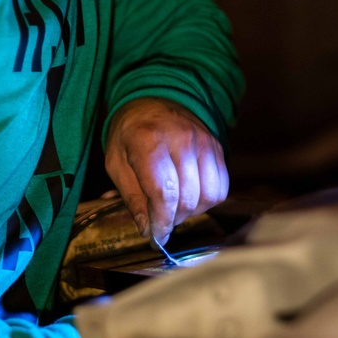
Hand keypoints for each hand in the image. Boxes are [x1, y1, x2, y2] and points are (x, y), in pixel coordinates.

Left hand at [104, 97, 227, 243]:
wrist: (152, 100)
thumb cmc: (129, 135)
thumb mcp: (116, 162)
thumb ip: (131, 196)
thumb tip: (147, 229)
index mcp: (148, 141)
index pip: (163, 193)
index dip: (162, 221)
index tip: (156, 237)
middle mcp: (181, 139)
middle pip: (187, 198)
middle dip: (173, 219)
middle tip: (160, 220)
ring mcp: (203, 142)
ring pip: (208, 196)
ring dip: (191, 211)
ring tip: (174, 207)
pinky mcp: (217, 146)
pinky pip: (221, 187)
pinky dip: (207, 200)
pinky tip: (190, 196)